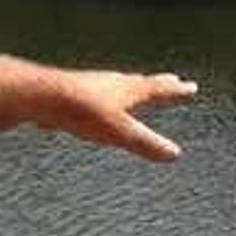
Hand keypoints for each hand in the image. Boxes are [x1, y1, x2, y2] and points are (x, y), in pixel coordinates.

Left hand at [40, 69, 197, 162]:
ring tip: (138, 87)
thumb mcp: (120, 133)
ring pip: (120, 84)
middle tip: (173, 80)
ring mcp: (94, 86)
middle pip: (143, 82)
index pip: (160, 90)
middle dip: (160, 83)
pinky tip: (98, 101)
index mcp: (130, 90)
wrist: (44, 96)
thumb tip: (173, 154)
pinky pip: (98, 93)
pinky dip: (108, 95)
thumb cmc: (83, 111)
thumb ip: (147, 143)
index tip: (191, 87)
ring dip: (134, 86)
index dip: (176, 91)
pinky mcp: (75, 93)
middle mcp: (114, 83)